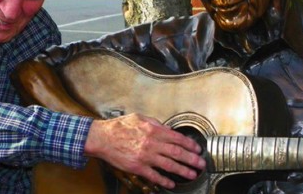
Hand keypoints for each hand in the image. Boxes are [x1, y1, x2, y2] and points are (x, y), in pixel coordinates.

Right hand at [84, 113, 205, 189]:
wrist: (102, 138)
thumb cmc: (118, 127)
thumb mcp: (138, 117)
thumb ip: (154, 122)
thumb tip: (166, 128)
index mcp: (153, 130)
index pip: (177, 138)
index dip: (189, 144)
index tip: (196, 149)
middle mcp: (151, 143)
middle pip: (177, 152)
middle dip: (191, 159)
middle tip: (201, 163)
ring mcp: (145, 156)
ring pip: (169, 165)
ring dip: (183, 170)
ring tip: (192, 174)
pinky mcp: (137, 167)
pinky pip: (154, 175)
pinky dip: (164, 180)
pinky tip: (171, 183)